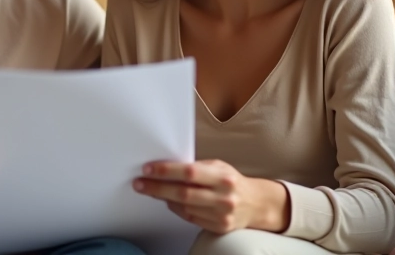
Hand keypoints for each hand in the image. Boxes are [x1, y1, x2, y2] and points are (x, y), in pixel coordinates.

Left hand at [133, 159, 288, 233]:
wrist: (255, 203)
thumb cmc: (231, 181)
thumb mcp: (218, 166)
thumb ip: (196, 168)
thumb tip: (166, 168)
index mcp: (223, 176)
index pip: (190, 172)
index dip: (166, 171)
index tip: (148, 169)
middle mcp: (223, 197)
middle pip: (183, 193)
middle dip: (157, 187)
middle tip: (139, 183)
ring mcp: (221, 214)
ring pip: (184, 207)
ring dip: (164, 198)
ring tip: (150, 189)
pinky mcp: (219, 227)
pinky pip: (190, 218)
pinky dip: (177, 209)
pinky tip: (169, 201)